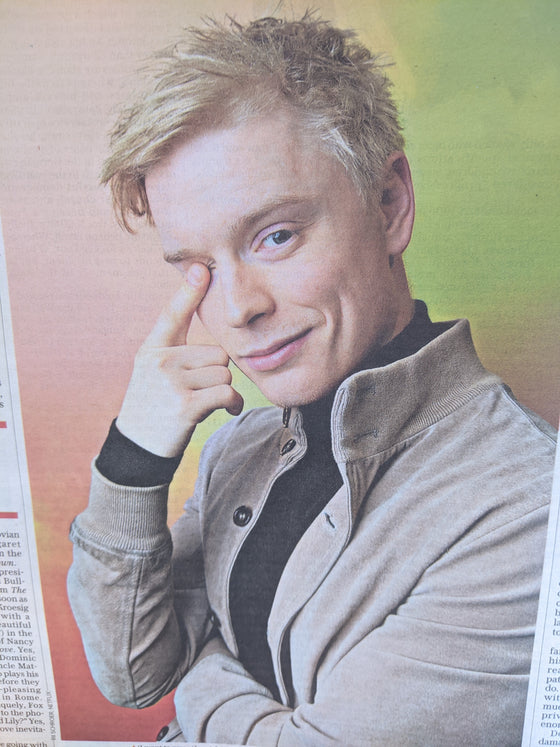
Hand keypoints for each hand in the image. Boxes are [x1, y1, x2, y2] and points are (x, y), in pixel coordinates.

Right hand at [116, 263, 243, 456]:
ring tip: (206, 403)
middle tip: (199, 391)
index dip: (188, 291)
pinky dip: (232, 404)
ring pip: (224, 374)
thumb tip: (209, 332)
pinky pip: (226, 393)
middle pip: (217, 354)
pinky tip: (225, 411)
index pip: (173, 314)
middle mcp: (160, 361)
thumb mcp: (155, 369)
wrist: (139, 446)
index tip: (200, 268)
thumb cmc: (155, 404)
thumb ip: (176, 347)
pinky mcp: (184, 406)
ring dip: (224, 391)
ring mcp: (171, 383)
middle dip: (216, 374)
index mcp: (152, 348)